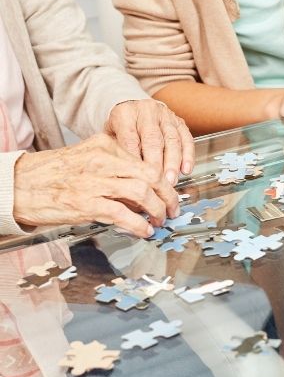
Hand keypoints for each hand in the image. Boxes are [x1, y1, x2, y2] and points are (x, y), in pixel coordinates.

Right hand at [13, 134, 179, 237]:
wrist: (17, 184)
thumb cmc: (52, 175)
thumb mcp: (87, 160)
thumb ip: (115, 168)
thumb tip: (143, 189)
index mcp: (104, 146)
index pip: (146, 160)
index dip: (164, 180)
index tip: (170, 192)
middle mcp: (102, 160)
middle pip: (151, 174)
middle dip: (168, 194)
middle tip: (173, 208)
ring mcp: (94, 181)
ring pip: (141, 191)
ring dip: (157, 209)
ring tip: (160, 220)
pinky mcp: (85, 202)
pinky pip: (122, 213)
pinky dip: (139, 223)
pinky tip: (144, 230)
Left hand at [105, 100, 194, 184]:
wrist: (132, 109)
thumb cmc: (119, 129)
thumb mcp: (109, 137)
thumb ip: (116, 153)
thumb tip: (123, 177)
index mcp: (125, 113)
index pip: (130, 139)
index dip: (135, 160)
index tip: (137, 179)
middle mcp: (147, 111)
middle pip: (153, 139)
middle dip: (156, 164)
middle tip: (157, 183)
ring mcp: (165, 115)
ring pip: (172, 139)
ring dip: (173, 163)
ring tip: (171, 181)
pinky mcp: (180, 121)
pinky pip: (187, 138)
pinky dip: (188, 155)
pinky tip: (186, 169)